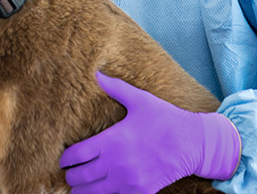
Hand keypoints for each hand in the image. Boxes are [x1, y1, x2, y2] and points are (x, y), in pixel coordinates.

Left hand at [60, 72, 240, 193]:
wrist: (193, 143)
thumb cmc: (165, 119)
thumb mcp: (140, 100)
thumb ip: (115, 88)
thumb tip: (96, 73)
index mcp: (112, 141)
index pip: (76, 156)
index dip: (65, 158)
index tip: (64, 158)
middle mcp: (116, 164)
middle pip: (79, 178)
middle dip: (71, 175)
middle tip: (71, 171)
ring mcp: (127, 181)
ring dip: (83, 190)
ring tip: (81, 184)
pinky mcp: (140, 192)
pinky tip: (102, 189)